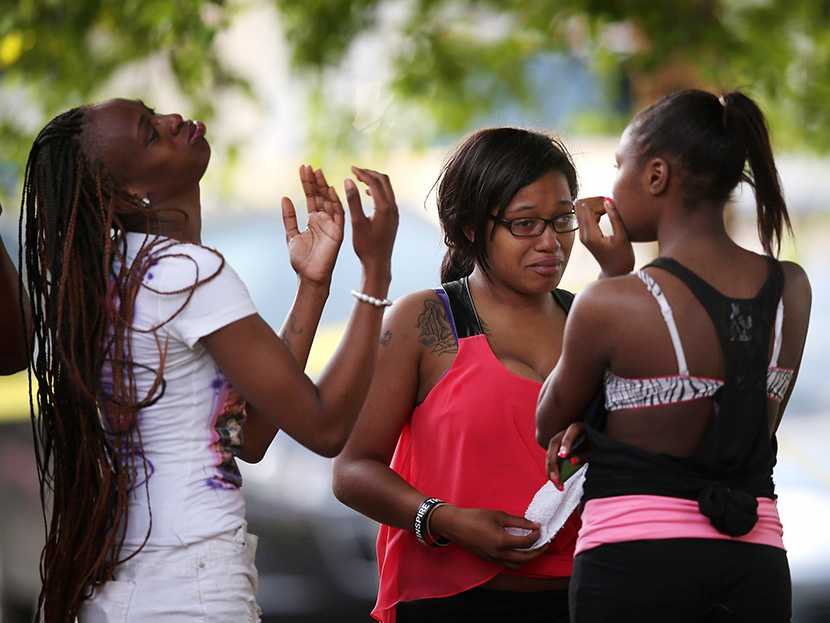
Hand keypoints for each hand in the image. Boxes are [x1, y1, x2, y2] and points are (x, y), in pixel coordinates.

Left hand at [281, 165, 344, 286]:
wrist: (309, 277)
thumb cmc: (301, 260)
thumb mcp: (291, 234)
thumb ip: (289, 217)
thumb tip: (284, 197)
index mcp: (313, 220)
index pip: (311, 197)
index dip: (307, 183)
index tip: (303, 168)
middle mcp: (324, 220)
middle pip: (320, 196)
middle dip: (314, 181)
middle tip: (309, 166)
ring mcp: (332, 225)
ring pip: (329, 201)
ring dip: (324, 187)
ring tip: (317, 172)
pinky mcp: (338, 232)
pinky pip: (339, 214)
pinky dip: (335, 202)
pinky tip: (329, 189)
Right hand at [344, 167, 398, 279]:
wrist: (378, 264)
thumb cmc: (365, 246)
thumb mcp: (356, 222)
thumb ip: (353, 200)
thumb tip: (348, 180)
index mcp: (384, 208)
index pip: (374, 182)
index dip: (362, 173)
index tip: (350, 168)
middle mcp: (393, 208)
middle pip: (384, 180)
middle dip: (369, 173)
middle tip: (355, 171)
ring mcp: (394, 213)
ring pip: (387, 188)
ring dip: (374, 181)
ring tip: (359, 179)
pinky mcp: (393, 218)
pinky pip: (387, 197)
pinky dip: (377, 190)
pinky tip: (366, 193)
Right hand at [430, 505, 548, 569]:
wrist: (455, 525)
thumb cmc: (475, 517)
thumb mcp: (498, 515)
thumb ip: (518, 521)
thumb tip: (534, 525)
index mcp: (501, 541)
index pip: (526, 543)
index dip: (536, 535)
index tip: (539, 528)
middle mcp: (498, 554)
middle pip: (525, 559)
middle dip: (537, 551)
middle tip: (544, 543)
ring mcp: (493, 559)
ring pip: (517, 566)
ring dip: (528, 559)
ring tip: (533, 549)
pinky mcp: (489, 560)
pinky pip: (507, 565)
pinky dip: (517, 560)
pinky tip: (519, 550)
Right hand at [546, 421, 589, 490]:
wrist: (596, 441)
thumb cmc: (597, 445)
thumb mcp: (595, 450)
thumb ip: (585, 454)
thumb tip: (572, 462)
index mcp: (577, 428)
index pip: (570, 433)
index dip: (565, 444)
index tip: (563, 456)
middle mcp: (565, 431)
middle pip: (554, 443)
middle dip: (553, 462)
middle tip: (556, 478)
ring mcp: (559, 440)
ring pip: (550, 452)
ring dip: (550, 469)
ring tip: (557, 483)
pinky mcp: (557, 449)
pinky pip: (551, 458)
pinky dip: (552, 469)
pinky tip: (556, 480)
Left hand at [576, 196, 633, 277]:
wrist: (616, 270)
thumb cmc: (622, 256)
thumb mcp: (622, 236)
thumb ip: (615, 217)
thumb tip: (608, 199)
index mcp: (590, 235)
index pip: (586, 207)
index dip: (600, 201)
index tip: (613, 206)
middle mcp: (582, 234)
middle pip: (579, 205)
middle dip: (594, 200)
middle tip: (610, 204)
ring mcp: (582, 233)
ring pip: (580, 208)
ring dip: (595, 204)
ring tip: (610, 209)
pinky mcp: (585, 232)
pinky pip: (585, 213)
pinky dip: (595, 209)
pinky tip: (607, 212)